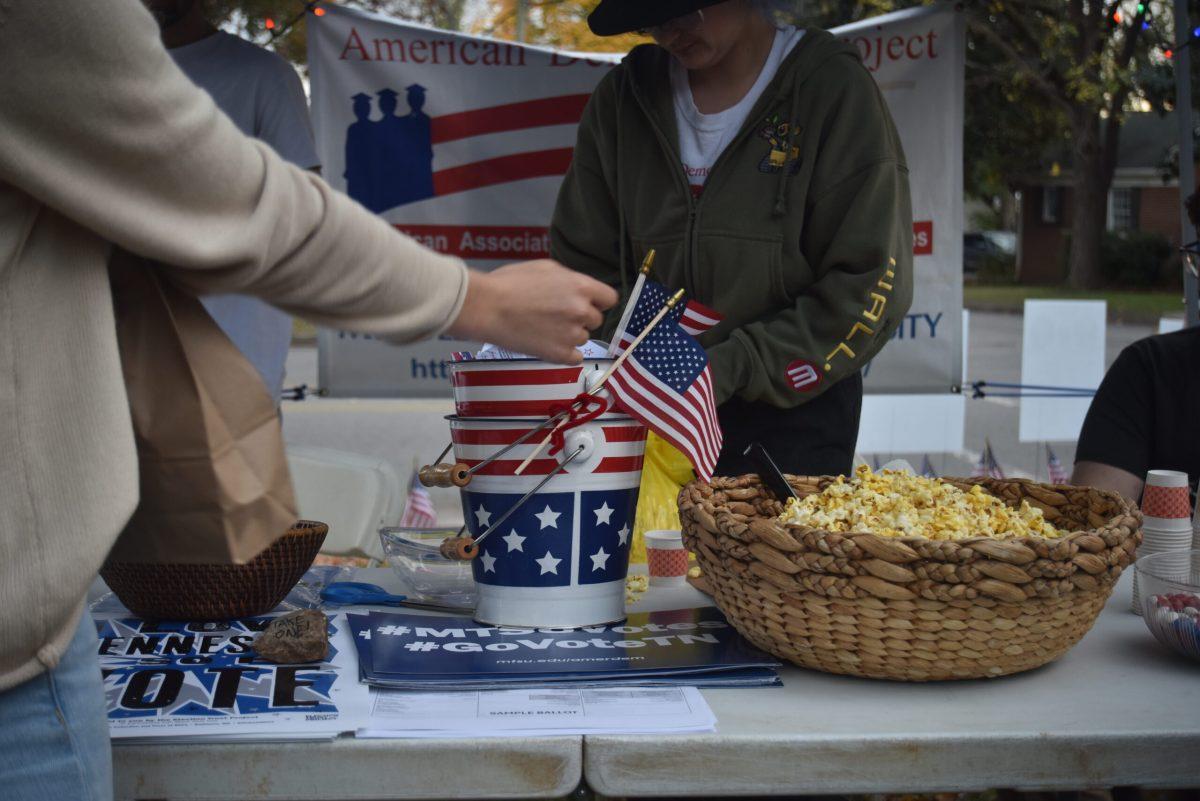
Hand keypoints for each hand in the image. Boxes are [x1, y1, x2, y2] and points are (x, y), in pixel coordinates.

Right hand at [448, 260, 617, 363]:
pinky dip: (565, 353)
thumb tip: (578, 289)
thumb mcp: (545, 267)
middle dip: (581, 318)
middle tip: (557, 316)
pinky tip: (549, 344)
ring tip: (545, 328)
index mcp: (581, 286)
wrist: (487, 307)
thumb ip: (569, 279)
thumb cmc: (510, 283)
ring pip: (583, 338)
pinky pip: (575, 357)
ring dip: (570, 335)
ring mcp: (572, 335)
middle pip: (596, 319)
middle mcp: (581, 311)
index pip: (610, 298)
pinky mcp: (560, 355)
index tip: (588, 304)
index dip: (598, 301)